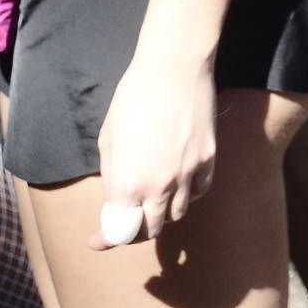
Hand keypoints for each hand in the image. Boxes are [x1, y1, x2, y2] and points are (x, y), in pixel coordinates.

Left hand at [90, 49, 217, 249]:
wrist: (173, 67)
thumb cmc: (133, 98)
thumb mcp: (108, 139)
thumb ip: (112, 178)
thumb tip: (116, 202)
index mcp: (127, 184)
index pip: (119, 232)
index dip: (107, 239)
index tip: (98, 240)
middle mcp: (159, 186)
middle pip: (151, 229)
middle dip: (136, 229)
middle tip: (128, 218)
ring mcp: (188, 174)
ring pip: (177, 214)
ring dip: (163, 212)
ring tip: (153, 197)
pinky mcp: (208, 159)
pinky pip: (199, 192)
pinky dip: (187, 194)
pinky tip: (178, 181)